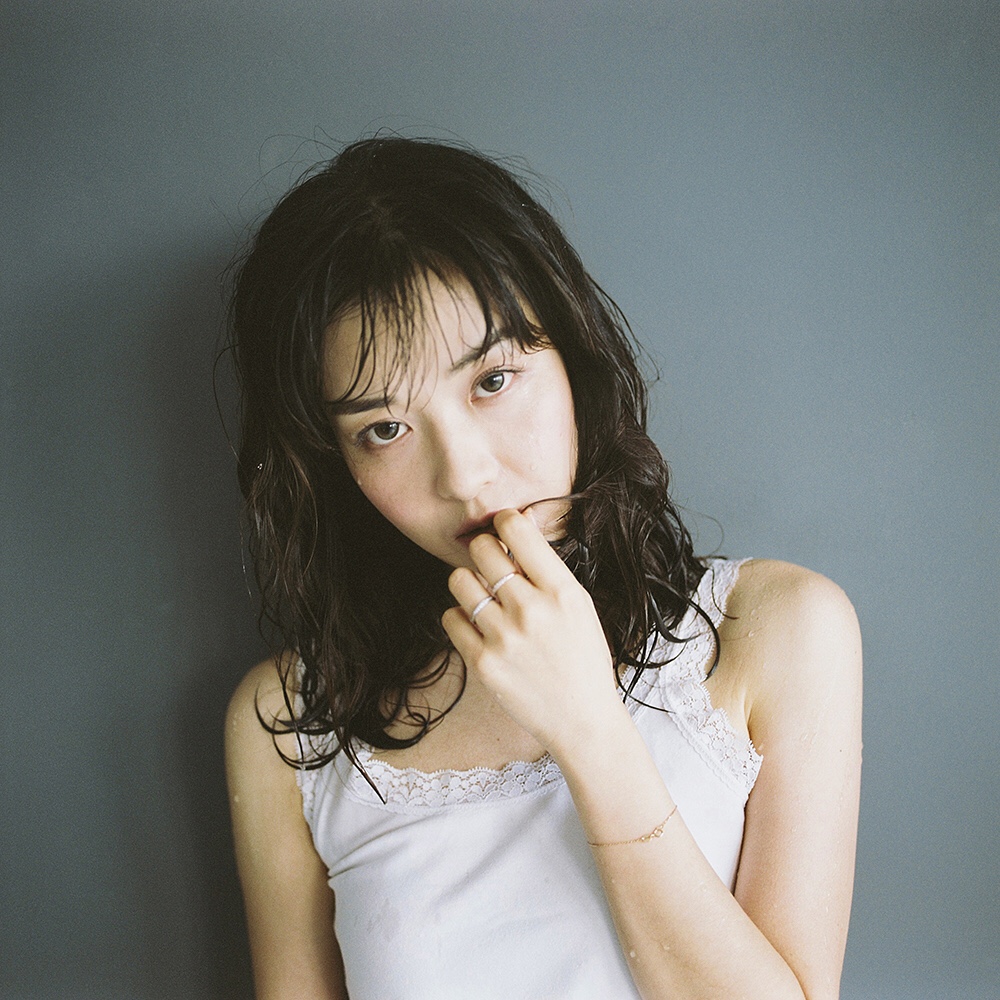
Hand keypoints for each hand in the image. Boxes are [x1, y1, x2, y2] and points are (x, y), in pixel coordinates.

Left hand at [441, 509, 623, 757]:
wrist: (582, 721)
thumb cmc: (583, 660)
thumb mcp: (579, 606)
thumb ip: (546, 568)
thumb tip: (518, 521)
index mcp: (562, 591)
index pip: (516, 529)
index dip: (504, 522)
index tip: (504, 532)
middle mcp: (531, 609)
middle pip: (481, 550)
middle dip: (484, 552)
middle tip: (493, 568)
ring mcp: (504, 637)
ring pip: (459, 580)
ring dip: (469, 584)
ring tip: (485, 599)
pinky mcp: (482, 662)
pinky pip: (450, 617)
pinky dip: (461, 618)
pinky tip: (479, 628)